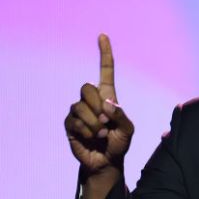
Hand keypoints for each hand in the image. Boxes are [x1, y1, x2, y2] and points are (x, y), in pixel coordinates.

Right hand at [65, 33, 134, 174]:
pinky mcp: (70, 124)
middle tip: (106, 122)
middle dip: (96, 105)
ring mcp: (78, 111)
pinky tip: (90, 138)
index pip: (105, 71)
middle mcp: (91, 101)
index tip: (103, 35)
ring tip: (101, 134)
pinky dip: (86, 131)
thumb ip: (120, 116)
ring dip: (94, 123)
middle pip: (86, 88)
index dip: (105, 54)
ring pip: (80, 106)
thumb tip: (106, 103)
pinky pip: (75, 120)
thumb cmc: (118, 144)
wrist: (106, 163)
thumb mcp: (128, 131)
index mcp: (107, 97)